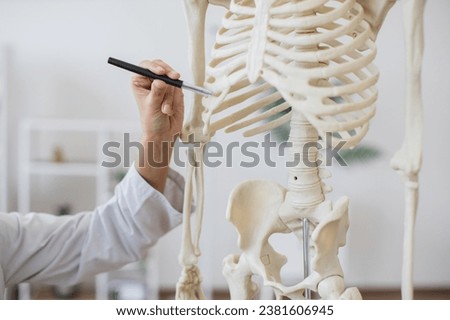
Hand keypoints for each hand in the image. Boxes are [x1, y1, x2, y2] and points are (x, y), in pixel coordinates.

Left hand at [131, 59, 183, 191]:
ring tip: (165, 109)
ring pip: (172, 80)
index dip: (154, 66)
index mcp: (139, 82)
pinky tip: (171, 108)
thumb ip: (156, 93)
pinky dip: (176, 98)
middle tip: (175, 78)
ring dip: (170, 95)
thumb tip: (160, 81)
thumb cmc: (151, 121)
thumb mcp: (152, 106)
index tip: (161, 73)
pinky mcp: (174, 90)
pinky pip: (179, 87)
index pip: (145, 66)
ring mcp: (164, 85)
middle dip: (168, 76)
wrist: (163, 133)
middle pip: (162, 68)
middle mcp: (151, 81)